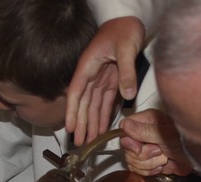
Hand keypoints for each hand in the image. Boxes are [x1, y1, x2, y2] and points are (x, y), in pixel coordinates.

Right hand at [66, 16, 144, 145]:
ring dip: (91, 123)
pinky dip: (104, 115)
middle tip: (80, 143)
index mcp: (88, 66)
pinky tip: (102, 128)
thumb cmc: (125, 28)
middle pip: (83, 103)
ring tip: (89, 141)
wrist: (130, 19)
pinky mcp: (112, 80)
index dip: (72, 111)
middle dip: (81, 123)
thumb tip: (128, 94)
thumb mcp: (126, 48)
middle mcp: (91, 74)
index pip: (76, 93)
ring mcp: (101, 78)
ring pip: (93, 105)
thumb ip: (127, 71)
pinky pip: (106, 102)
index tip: (70, 127)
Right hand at [119, 109, 193, 175]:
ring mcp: (146, 149)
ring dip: (149, 164)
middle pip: (127, 148)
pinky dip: (150, 171)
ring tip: (164, 158)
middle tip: (160, 151)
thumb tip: (124, 126)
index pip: (124, 129)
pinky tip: (163, 166)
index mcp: (146, 121)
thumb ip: (143, 132)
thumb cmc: (188, 143)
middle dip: (144, 155)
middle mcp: (144, 134)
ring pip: (132, 160)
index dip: (130, 141)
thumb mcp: (165, 135)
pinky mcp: (149, 162)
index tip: (140, 147)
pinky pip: (138, 170)